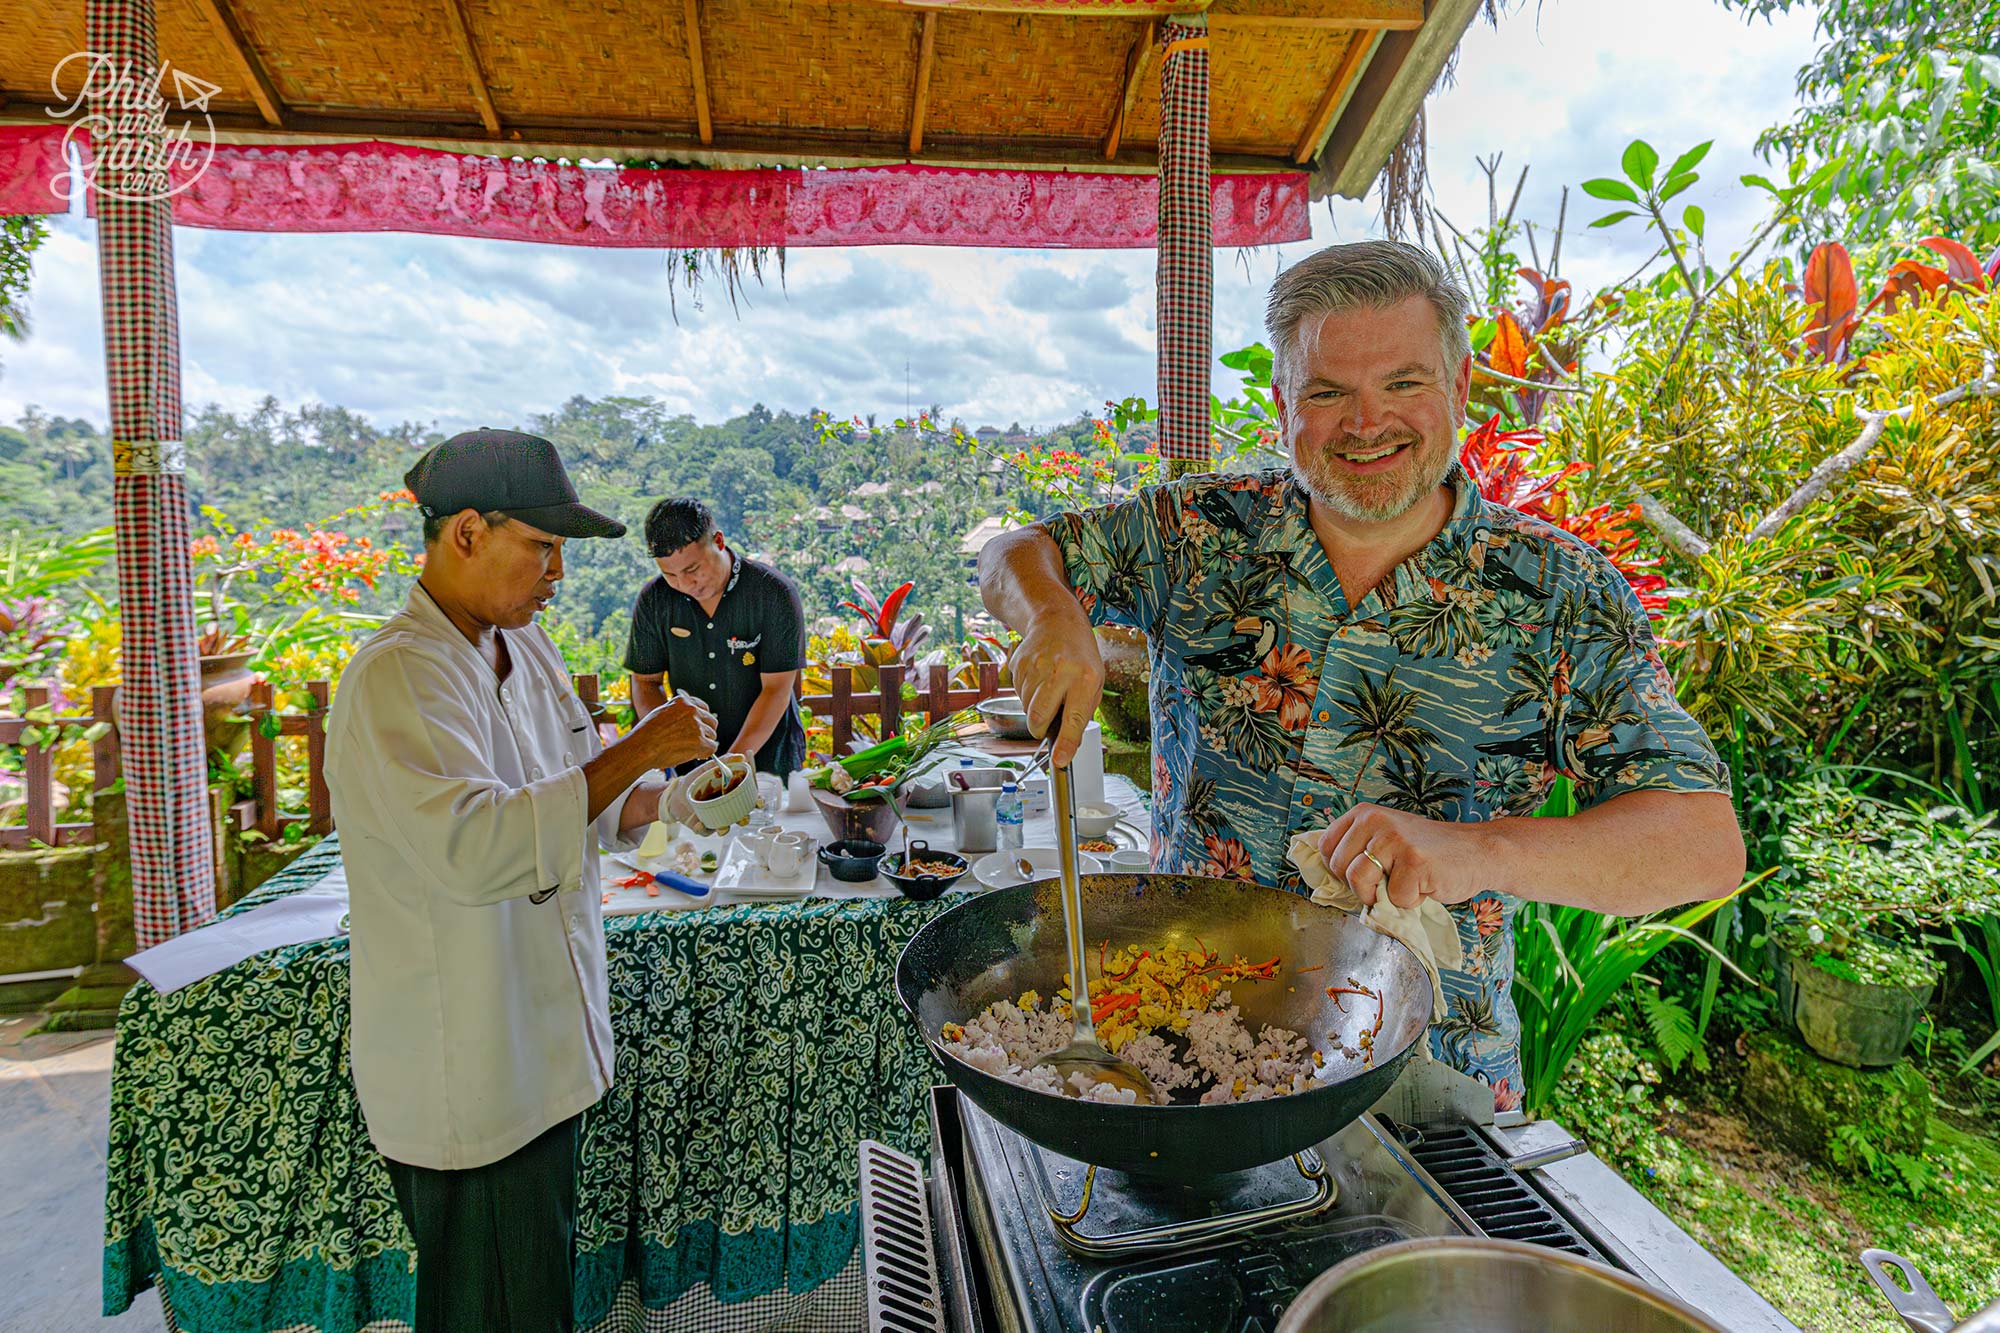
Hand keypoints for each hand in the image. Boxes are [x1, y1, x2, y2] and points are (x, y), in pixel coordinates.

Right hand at [630, 695, 716, 770]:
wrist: (642, 747)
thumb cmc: (646, 734)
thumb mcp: (661, 712)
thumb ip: (677, 712)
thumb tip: (689, 720)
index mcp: (683, 702)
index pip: (704, 708)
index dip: (702, 720)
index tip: (700, 727)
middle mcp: (692, 711)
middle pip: (711, 722)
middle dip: (706, 732)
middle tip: (696, 741)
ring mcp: (697, 726)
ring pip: (712, 735)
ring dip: (704, 743)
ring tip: (689, 749)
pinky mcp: (699, 741)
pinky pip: (712, 748)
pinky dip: (706, 753)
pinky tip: (696, 755)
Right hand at [1010, 611, 1104, 767]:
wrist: (1057, 621)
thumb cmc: (1080, 657)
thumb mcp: (1094, 682)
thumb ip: (1082, 712)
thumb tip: (1067, 746)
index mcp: (1085, 677)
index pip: (1075, 717)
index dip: (1066, 743)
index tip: (1060, 761)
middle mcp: (1060, 672)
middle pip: (1038, 717)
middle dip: (1039, 729)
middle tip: (1046, 724)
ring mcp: (1036, 667)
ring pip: (1026, 708)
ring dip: (1035, 709)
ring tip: (1048, 689)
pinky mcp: (1018, 664)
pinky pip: (1018, 694)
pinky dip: (1027, 695)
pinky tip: (1038, 678)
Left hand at [1318, 803, 1487, 909]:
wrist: (1478, 852)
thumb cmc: (1429, 853)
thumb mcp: (1387, 840)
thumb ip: (1359, 851)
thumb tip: (1325, 880)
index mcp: (1364, 814)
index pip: (1325, 848)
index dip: (1339, 871)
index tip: (1364, 875)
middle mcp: (1376, 821)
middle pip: (1339, 868)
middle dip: (1362, 887)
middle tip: (1390, 881)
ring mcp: (1394, 839)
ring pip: (1360, 882)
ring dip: (1383, 895)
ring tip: (1406, 882)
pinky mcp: (1414, 861)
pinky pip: (1394, 898)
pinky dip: (1412, 900)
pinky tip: (1426, 883)